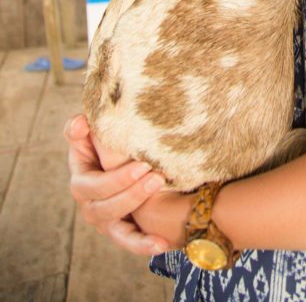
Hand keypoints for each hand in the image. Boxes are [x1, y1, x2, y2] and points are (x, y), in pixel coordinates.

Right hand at [65, 113, 170, 255]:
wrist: (124, 160)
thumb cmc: (106, 143)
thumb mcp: (92, 133)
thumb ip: (80, 127)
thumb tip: (81, 123)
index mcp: (81, 181)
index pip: (92, 186)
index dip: (116, 179)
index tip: (143, 166)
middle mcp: (89, 205)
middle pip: (106, 207)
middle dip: (132, 193)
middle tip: (157, 177)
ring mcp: (104, 221)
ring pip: (116, 227)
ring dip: (138, 213)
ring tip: (161, 197)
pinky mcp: (120, 230)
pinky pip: (129, 241)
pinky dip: (143, 245)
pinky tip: (161, 244)